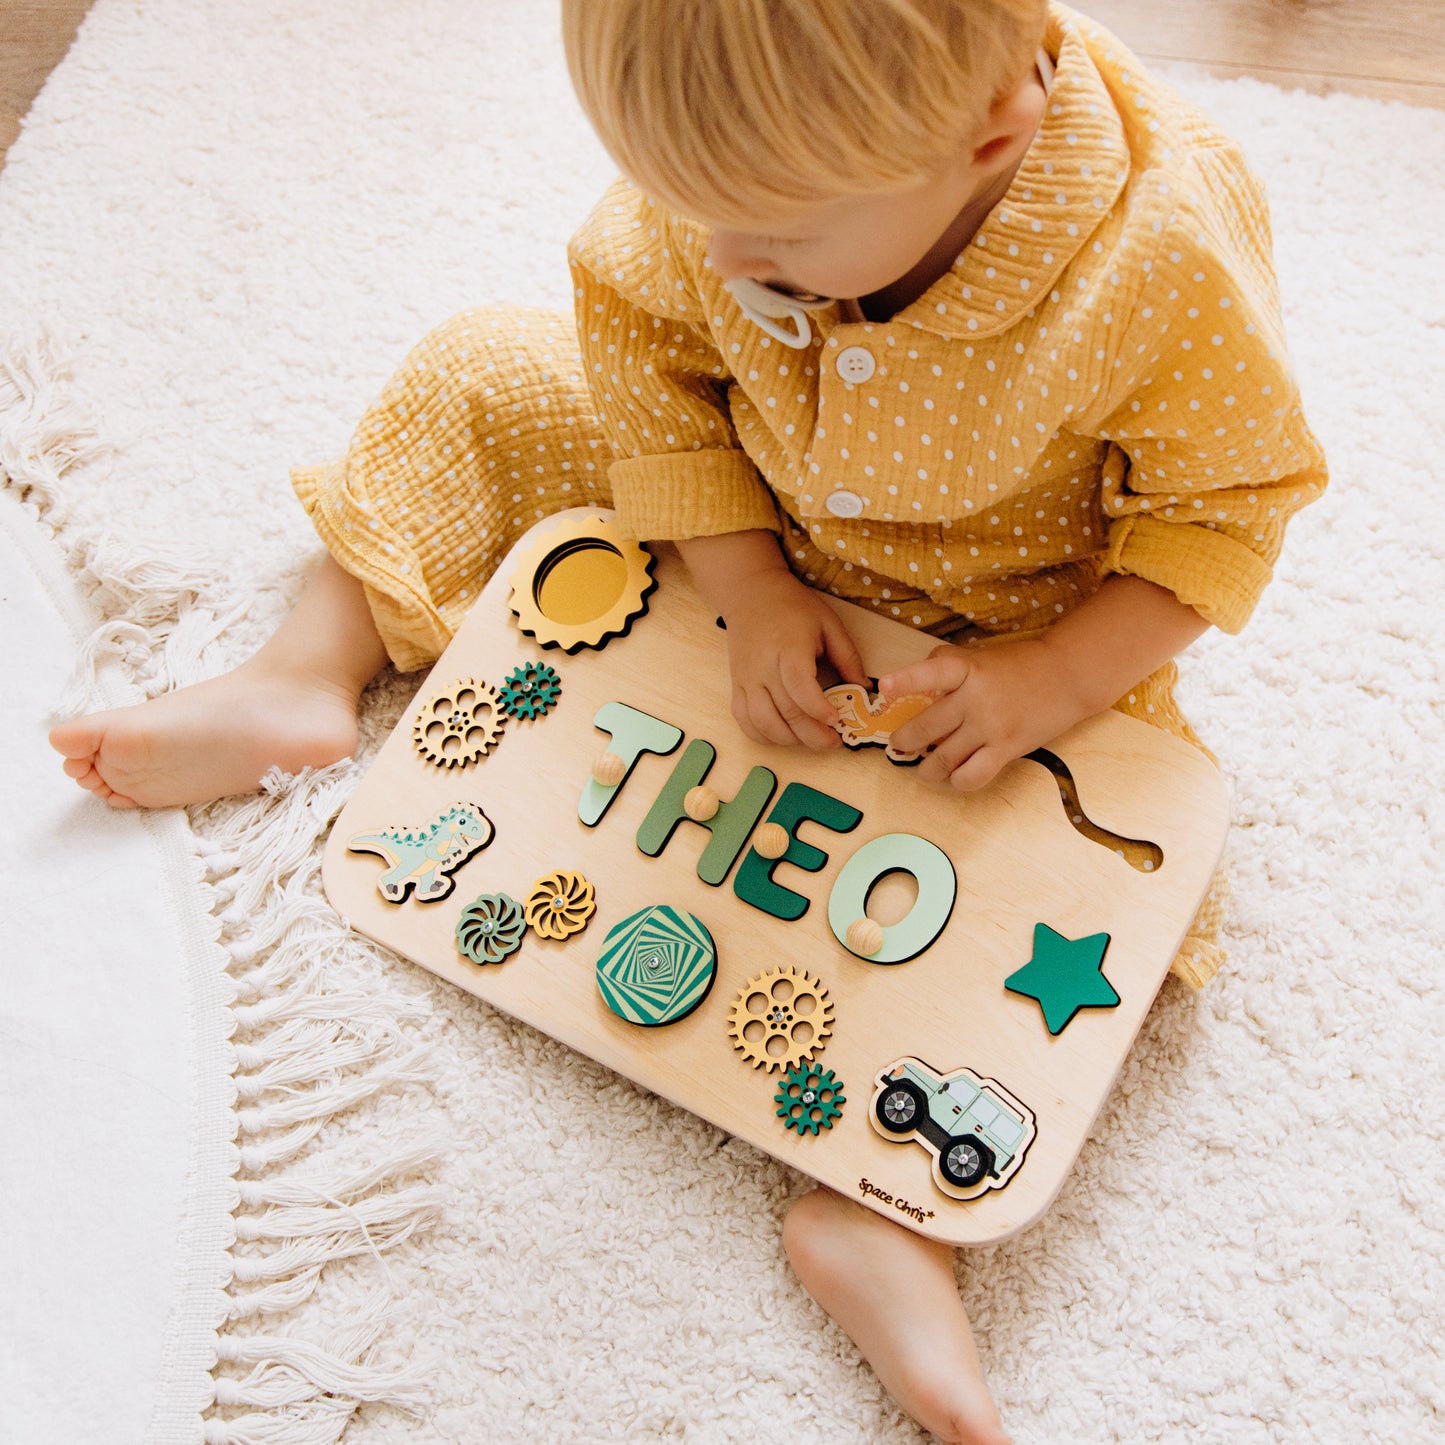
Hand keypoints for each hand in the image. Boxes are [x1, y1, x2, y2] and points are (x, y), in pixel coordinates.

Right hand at [721, 571, 868, 747]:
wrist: (750, 594)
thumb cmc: (792, 607)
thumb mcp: (828, 624)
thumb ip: (848, 657)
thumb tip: (865, 689)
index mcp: (789, 648)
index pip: (799, 688)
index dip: (818, 709)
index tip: (836, 720)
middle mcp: (764, 667)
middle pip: (786, 713)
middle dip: (812, 735)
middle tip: (833, 742)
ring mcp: (746, 680)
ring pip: (763, 723)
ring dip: (789, 740)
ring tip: (810, 740)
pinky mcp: (736, 687)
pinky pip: (745, 721)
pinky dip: (764, 736)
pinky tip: (784, 735)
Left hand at [879, 639, 1094, 790]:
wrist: (1068, 676)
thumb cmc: (1020, 664)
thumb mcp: (980, 655)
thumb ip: (947, 664)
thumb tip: (915, 682)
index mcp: (967, 669)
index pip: (932, 673)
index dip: (907, 681)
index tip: (884, 688)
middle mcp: (976, 699)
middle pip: (927, 728)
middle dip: (905, 741)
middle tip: (900, 745)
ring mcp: (991, 727)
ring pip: (944, 759)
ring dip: (927, 769)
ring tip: (925, 769)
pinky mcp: (1007, 749)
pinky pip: (972, 776)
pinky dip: (958, 781)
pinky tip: (955, 776)